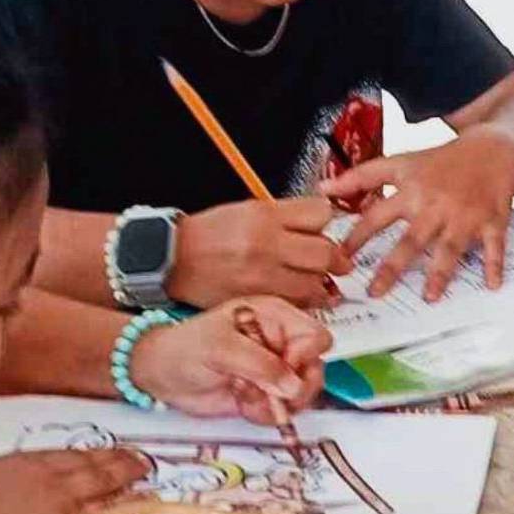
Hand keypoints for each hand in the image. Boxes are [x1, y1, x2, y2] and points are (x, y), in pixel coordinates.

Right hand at [0, 447, 149, 513]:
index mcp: (18, 468)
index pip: (60, 457)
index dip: (82, 456)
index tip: (97, 455)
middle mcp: (51, 485)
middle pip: (92, 469)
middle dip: (117, 463)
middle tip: (138, 460)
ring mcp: (68, 513)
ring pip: (108, 494)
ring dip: (129, 488)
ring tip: (147, 486)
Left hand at [131, 297, 330, 420]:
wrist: (160, 374)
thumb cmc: (184, 348)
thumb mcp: (221, 349)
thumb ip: (260, 365)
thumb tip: (293, 386)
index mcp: (275, 317)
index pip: (315, 335)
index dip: (305, 356)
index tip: (283, 369)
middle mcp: (280, 342)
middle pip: (315, 367)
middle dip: (296, 387)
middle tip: (270, 394)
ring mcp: (274, 370)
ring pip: (304, 393)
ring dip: (279, 403)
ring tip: (249, 395)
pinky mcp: (265, 394)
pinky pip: (284, 411)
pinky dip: (266, 414)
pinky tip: (243, 403)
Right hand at [173, 198, 345, 306]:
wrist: (174, 260)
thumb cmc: (208, 234)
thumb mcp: (248, 209)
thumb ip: (286, 215)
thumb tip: (320, 220)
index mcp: (265, 216)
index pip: (319, 214)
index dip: (329, 221)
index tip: (330, 227)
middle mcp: (266, 245)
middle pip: (324, 252)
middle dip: (337, 258)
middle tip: (340, 262)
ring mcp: (262, 276)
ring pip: (314, 284)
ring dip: (322, 284)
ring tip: (321, 282)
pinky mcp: (256, 301)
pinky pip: (294, 304)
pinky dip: (303, 302)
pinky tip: (302, 297)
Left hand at [324, 132, 513, 300]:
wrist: (492, 149)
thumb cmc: (441, 161)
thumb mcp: (401, 162)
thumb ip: (361, 177)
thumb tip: (323, 190)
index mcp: (411, 190)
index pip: (377, 216)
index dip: (356, 237)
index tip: (339, 258)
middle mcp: (435, 204)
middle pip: (411, 239)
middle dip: (393, 267)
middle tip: (375, 292)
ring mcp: (464, 214)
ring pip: (450, 247)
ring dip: (440, 273)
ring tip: (429, 297)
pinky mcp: (492, 220)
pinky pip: (493, 246)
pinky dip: (494, 266)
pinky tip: (492, 285)